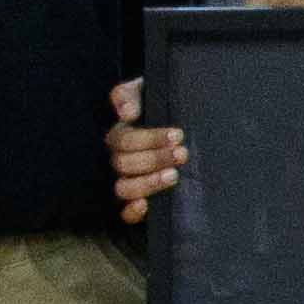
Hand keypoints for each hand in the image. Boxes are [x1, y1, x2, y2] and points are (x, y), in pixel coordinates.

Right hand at [103, 76, 182, 225]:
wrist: (181, 119)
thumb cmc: (162, 104)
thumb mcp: (147, 90)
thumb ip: (130, 94)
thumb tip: (127, 112)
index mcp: (122, 135)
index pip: (125, 140)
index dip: (150, 139)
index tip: (178, 134)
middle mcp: (121, 159)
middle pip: (124, 164)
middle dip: (155, 159)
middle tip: (182, 153)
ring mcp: (128, 179)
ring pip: (124, 188)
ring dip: (147, 183)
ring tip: (174, 175)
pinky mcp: (139, 199)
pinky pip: (125, 213)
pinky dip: (132, 212)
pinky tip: (145, 205)